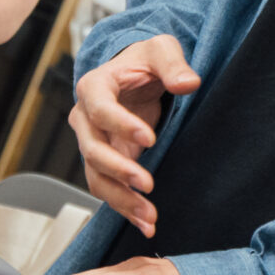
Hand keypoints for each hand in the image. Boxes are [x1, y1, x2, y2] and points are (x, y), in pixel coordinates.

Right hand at [67, 34, 199, 238]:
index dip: (121, 126)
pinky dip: (125, 209)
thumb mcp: (161, 50)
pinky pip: (108, 189)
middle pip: (93, 150)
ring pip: (97, 177)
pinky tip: (146, 225)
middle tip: (147, 184)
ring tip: (149, 216)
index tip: (150, 139)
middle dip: (119, 170)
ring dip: (121, 199)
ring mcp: (94, 143)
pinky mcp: (107, 161)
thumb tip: (188, 83)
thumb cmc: (145, 60)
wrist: (136, 74)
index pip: (100, 109)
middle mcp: (86, 118)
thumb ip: (173, 64)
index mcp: (95, 86)